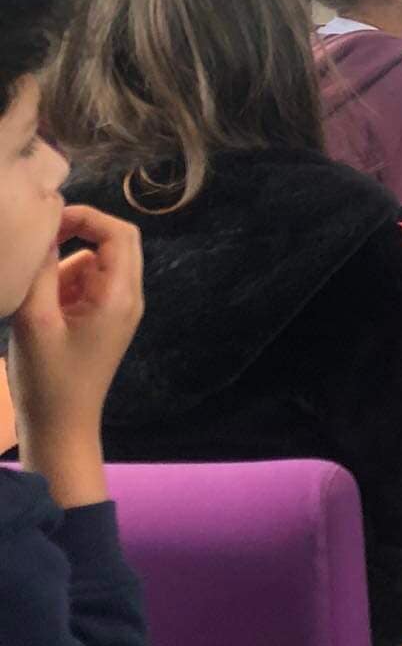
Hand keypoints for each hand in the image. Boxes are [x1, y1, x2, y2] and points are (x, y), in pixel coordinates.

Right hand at [7, 206, 142, 507]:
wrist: (60, 429)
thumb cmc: (47, 381)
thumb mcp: (34, 319)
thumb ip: (40, 270)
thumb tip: (43, 227)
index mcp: (119, 297)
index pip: (119, 233)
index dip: (86, 216)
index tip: (47, 220)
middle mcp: (126, 299)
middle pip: (113, 243)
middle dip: (74, 235)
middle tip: (37, 247)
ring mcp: (116, 311)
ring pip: (93, 263)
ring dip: (62, 266)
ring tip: (32, 298)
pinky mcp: (101, 321)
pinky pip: (85, 285)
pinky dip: (61, 285)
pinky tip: (38, 312)